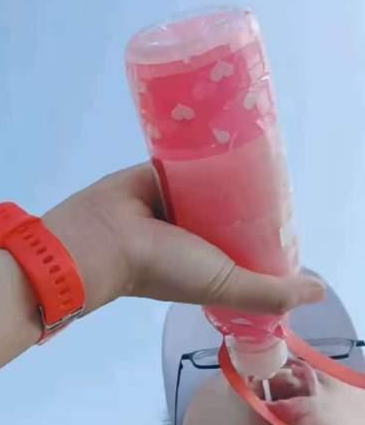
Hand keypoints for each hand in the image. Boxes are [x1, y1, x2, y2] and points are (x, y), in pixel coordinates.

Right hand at [44, 163, 324, 313]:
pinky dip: (203, 147)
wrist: (106, 237)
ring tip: (261, 147)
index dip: (267, 234)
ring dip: (231, 169)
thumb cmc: (164, 268)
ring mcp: (177, 201)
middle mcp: (194, 233)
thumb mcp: (225, 285)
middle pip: (233, 211)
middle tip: (279, 175)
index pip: (247, 244)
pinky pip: (188, 156)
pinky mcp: (160, 172)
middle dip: (253, 199)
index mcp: (207, 262)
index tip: (287, 219)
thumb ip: (269, 292)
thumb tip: (319, 292)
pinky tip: (226, 131)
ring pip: (213, 182)